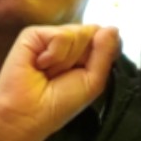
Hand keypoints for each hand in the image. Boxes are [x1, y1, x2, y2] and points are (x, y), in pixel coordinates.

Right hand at [0, 21, 122, 140]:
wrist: (27, 113)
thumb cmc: (59, 103)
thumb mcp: (93, 81)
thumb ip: (106, 53)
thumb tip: (113, 27)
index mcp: (84, 52)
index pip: (107, 37)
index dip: (102, 54)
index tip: (85, 73)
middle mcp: (68, 41)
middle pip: (93, 32)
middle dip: (84, 58)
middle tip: (63, 75)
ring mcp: (50, 36)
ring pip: (79, 33)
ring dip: (67, 60)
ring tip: (49, 72)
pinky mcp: (33, 34)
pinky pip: (61, 35)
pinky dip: (55, 55)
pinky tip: (40, 65)